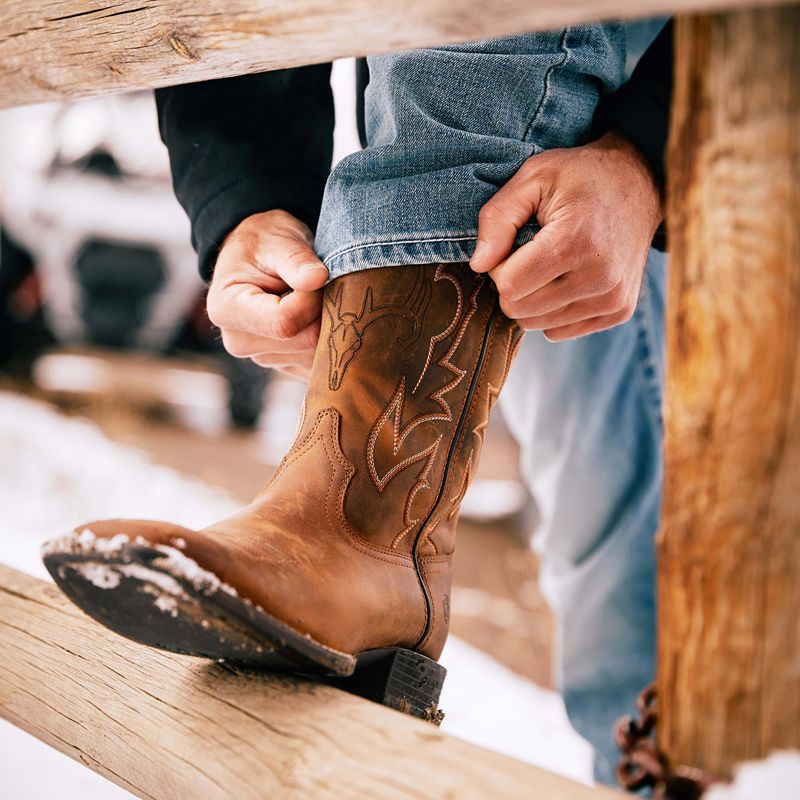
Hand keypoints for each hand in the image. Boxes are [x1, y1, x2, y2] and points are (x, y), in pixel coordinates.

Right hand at [206, 210, 326, 378]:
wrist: (259, 257)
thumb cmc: (265, 243)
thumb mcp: (278, 240)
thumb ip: (296, 258)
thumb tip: (317, 278)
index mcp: (227, 309)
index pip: (284, 323)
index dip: (312, 300)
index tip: (315, 275)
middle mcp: (239, 342)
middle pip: (304, 341)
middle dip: (323, 311)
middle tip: (321, 285)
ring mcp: (261, 357)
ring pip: (315, 353)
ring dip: (327, 324)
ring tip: (314, 297)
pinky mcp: (284, 365)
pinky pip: (318, 361)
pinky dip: (326, 339)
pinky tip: (315, 315)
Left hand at [470, 132, 662, 340]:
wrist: (640, 183)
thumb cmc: (580, 177)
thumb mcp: (533, 176)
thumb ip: (498, 218)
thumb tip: (479, 265)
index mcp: (576, 242)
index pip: (509, 286)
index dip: (499, 266)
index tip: (514, 244)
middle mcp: (600, 277)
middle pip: (520, 310)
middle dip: (513, 284)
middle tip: (529, 254)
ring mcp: (613, 298)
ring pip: (537, 325)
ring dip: (532, 298)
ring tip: (550, 264)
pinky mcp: (619, 312)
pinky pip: (559, 331)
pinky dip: (553, 310)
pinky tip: (567, 279)